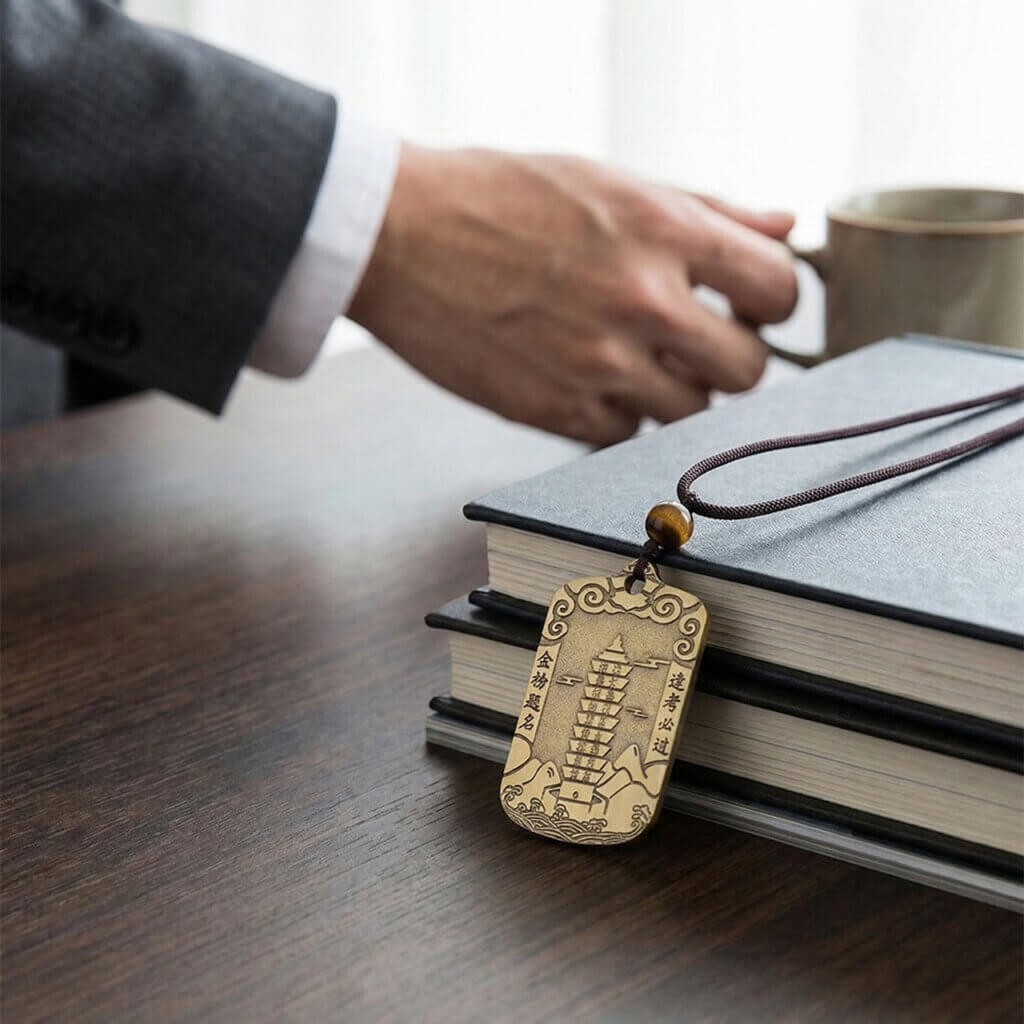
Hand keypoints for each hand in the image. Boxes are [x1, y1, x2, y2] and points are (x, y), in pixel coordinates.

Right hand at [349, 145, 796, 443]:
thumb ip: (706, 208)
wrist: (398, 235)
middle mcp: (640, 300)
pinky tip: (585, 379)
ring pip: (689, 411)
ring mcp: (598, 364)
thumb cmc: (500, 196)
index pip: (777, 287)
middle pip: (746, 370)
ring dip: (673, 391)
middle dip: (729, 357)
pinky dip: (618, 415)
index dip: (769, 301)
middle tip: (694, 342)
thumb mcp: (608, 180)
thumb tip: (782, 225)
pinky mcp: (556, 411)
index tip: (745, 304)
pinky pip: (627, 435)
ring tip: (629, 358)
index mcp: (661, 229)